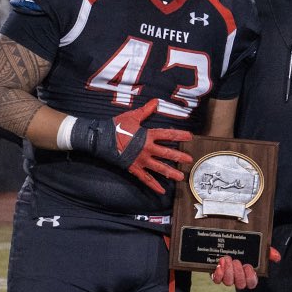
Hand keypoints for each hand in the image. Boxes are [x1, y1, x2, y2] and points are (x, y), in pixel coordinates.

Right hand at [70, 99, 192, 193]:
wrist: (101, 139)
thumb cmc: (117, 127)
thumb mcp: (132, 116)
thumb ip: (146, 110)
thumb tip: (156, 101)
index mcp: (147, 136)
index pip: (167, 135)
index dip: (179, 135)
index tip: (190, 136)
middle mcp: (146, 149)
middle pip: (166, 153)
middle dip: (179, 156)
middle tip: (189, 160)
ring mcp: (141, 160)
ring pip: (159, 168)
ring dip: (171, 172)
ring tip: (181, 177)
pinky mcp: (134, 168)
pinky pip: (146, 179)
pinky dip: (154, 185)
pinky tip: (162, 190)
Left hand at [211, 247, 281, 289]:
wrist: (226, 241)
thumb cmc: (245, 248)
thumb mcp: (257, 247)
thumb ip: (268, 252)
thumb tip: (277, 257)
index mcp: (249, 273)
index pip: (252, 283)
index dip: (250, 277)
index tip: (248, 266)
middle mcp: (238, 277)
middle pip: (240, 284)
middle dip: (238, 273)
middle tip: (236, 261)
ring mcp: (227, 276)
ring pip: (228, 282)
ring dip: (228, 271)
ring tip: (227, 259)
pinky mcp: (217, 273)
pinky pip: (217, 280)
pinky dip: (218, 273)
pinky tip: (219, 263)